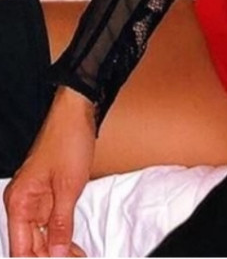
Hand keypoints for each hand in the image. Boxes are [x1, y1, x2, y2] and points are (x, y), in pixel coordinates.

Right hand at [3, 88, 94, 256]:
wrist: (76, 111)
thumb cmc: (69, 142)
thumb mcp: (68, 187)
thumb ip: (60, 224)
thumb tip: (54, 256)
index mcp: (18, 202)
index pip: (20, 249)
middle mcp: (21, 203)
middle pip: (29, 245)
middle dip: (49, 258)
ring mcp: (34, 198)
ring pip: (40, 235)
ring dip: (56, 249)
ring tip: (78, 256)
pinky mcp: (47, 193)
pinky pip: (50, 221)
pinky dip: (60, 234)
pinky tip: (73, 246)